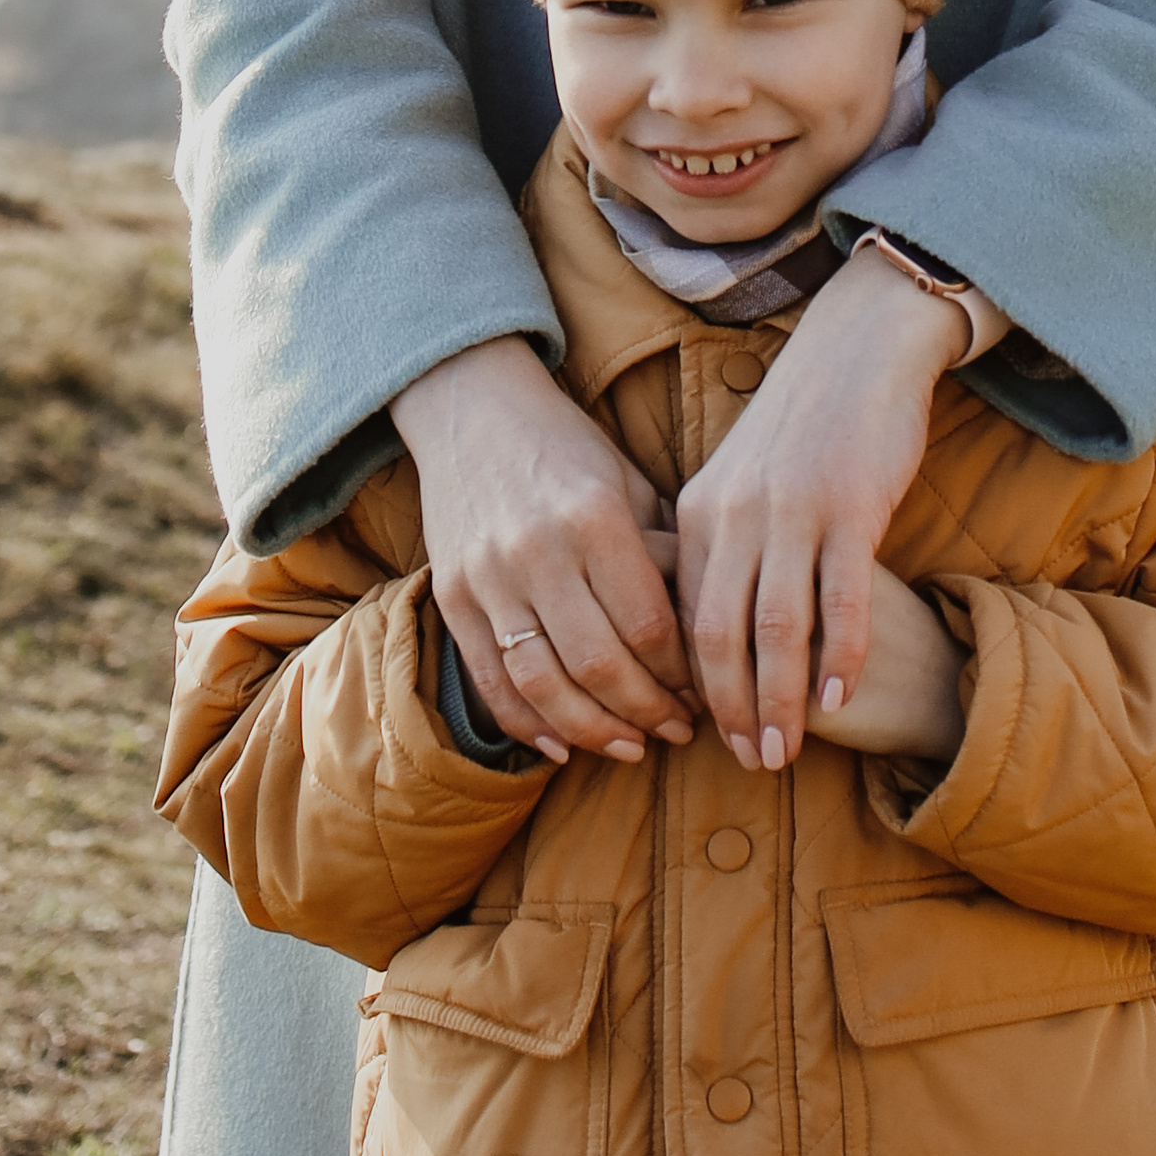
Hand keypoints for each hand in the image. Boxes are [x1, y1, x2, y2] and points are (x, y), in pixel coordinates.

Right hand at [393, 337, 697, 768]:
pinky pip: (490, 679)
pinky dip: (526, 723)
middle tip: (676, 732)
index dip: (680, 674)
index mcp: (595, 516)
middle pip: (600, 664)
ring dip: (592, 730)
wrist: (473, 409)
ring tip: (629, 746)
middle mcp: (539, 548)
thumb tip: (704, 635)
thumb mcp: (628, 484)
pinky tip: (562, 744)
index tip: (702, 694)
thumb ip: (661, 555)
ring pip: (543, 684)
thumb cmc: (569, 448)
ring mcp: (488, 576)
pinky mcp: (451, 595)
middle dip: (645, 712)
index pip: (647, 623)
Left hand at [676, 246, 964, 771]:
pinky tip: (839, 699)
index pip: (681, 621)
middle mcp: (736, 515)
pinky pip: (841, 600)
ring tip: (786, 751)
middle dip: (732, 711)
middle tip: (752, 762)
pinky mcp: (851, 507)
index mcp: (698, 513)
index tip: (708, 737)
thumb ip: (718, 550)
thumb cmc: (800, 425)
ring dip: (779, 700)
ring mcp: (794, 511)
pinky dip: (838, 657)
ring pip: (777, 629)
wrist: (858, 349)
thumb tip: (703, 637)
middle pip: (719, 637)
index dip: (692, 689)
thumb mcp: (737, 482)